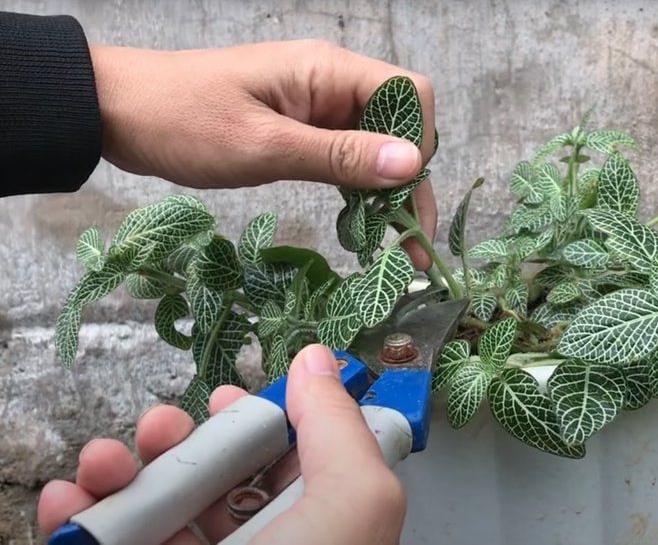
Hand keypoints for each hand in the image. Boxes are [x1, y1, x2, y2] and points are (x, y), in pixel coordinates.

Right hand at [37, 345, 405, 544]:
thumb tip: (318, 362)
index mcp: (318, 524)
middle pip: (216, 476)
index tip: (232, 399)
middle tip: (165, 428)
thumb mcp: (354, 502)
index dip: (261, 421)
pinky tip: (71, 502)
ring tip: (105, 463)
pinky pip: (102, 539)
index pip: (290, 461)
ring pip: (152, 504)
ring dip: (120, 469)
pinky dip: (78, 514)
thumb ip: (339, 426)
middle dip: (181, 438)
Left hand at [89, 40, 436, 267]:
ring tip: (397, 249)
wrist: (117, 111)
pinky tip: (362, 227)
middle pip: (399, 127)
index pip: (409, 96)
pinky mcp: (300, 129)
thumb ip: (339, 156)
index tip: (405, 197)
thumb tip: (411, 164)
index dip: (419, 145)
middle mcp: (331, 83)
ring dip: (387, 194)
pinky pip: (346, 157)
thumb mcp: (264, 146)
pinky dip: (357, 191)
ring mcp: (316, 107)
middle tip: (414, 246)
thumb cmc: (183, 122)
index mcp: (328, 71)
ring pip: (375, 147)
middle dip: (410, 183)